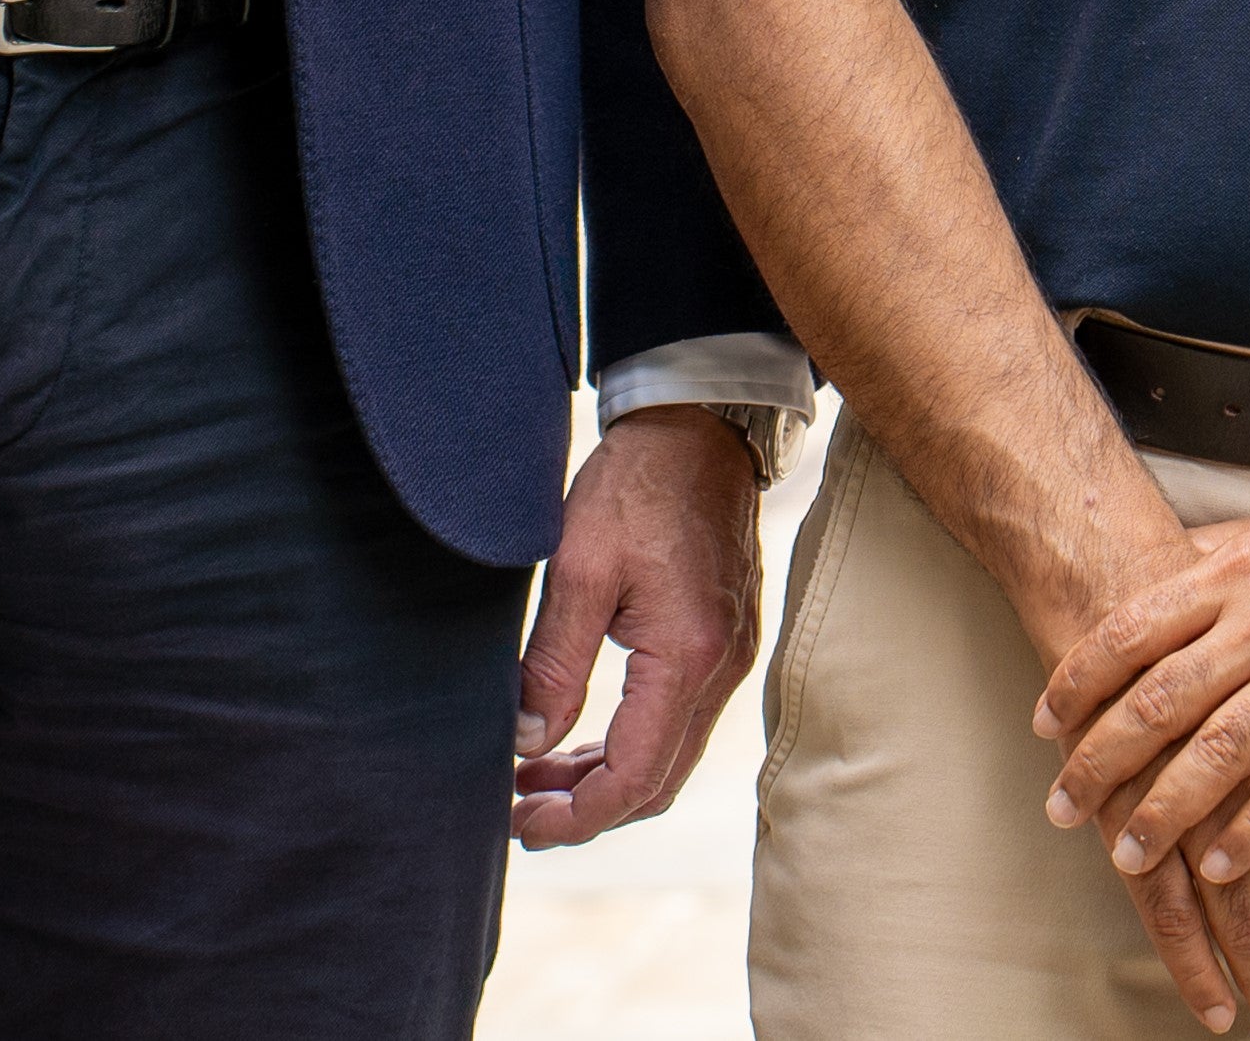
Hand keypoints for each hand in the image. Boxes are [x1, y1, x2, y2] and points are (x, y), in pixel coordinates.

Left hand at [511, 406, 764, 846]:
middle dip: (587, 810)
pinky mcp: (725, 640)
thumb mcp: (578, 570)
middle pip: (657, 782)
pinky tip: (582, 737)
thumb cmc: (637, 487)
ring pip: (670, 756)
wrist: (699, 427)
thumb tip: (527, 746)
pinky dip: (631, 744)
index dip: (575, 817)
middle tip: (520, 813)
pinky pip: (680, 720)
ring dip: (606, 779)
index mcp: (687, 657)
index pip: (634, 778)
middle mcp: (722, 668)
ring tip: (538, 779)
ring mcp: (731, 656)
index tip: (519, 822)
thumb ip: (554, 666)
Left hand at [1040, 453, 1249, 894]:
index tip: (1045, 722)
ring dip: (1166, 813)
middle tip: (1062, 804)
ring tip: (1127, 854)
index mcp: (1236, 571)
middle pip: (1161, 700)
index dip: (1079, 680)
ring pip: (1221, 753)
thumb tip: (1140, 582)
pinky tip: (1222, 864)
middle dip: (1101, 761)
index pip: (1133, 630)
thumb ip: (1208, 566)